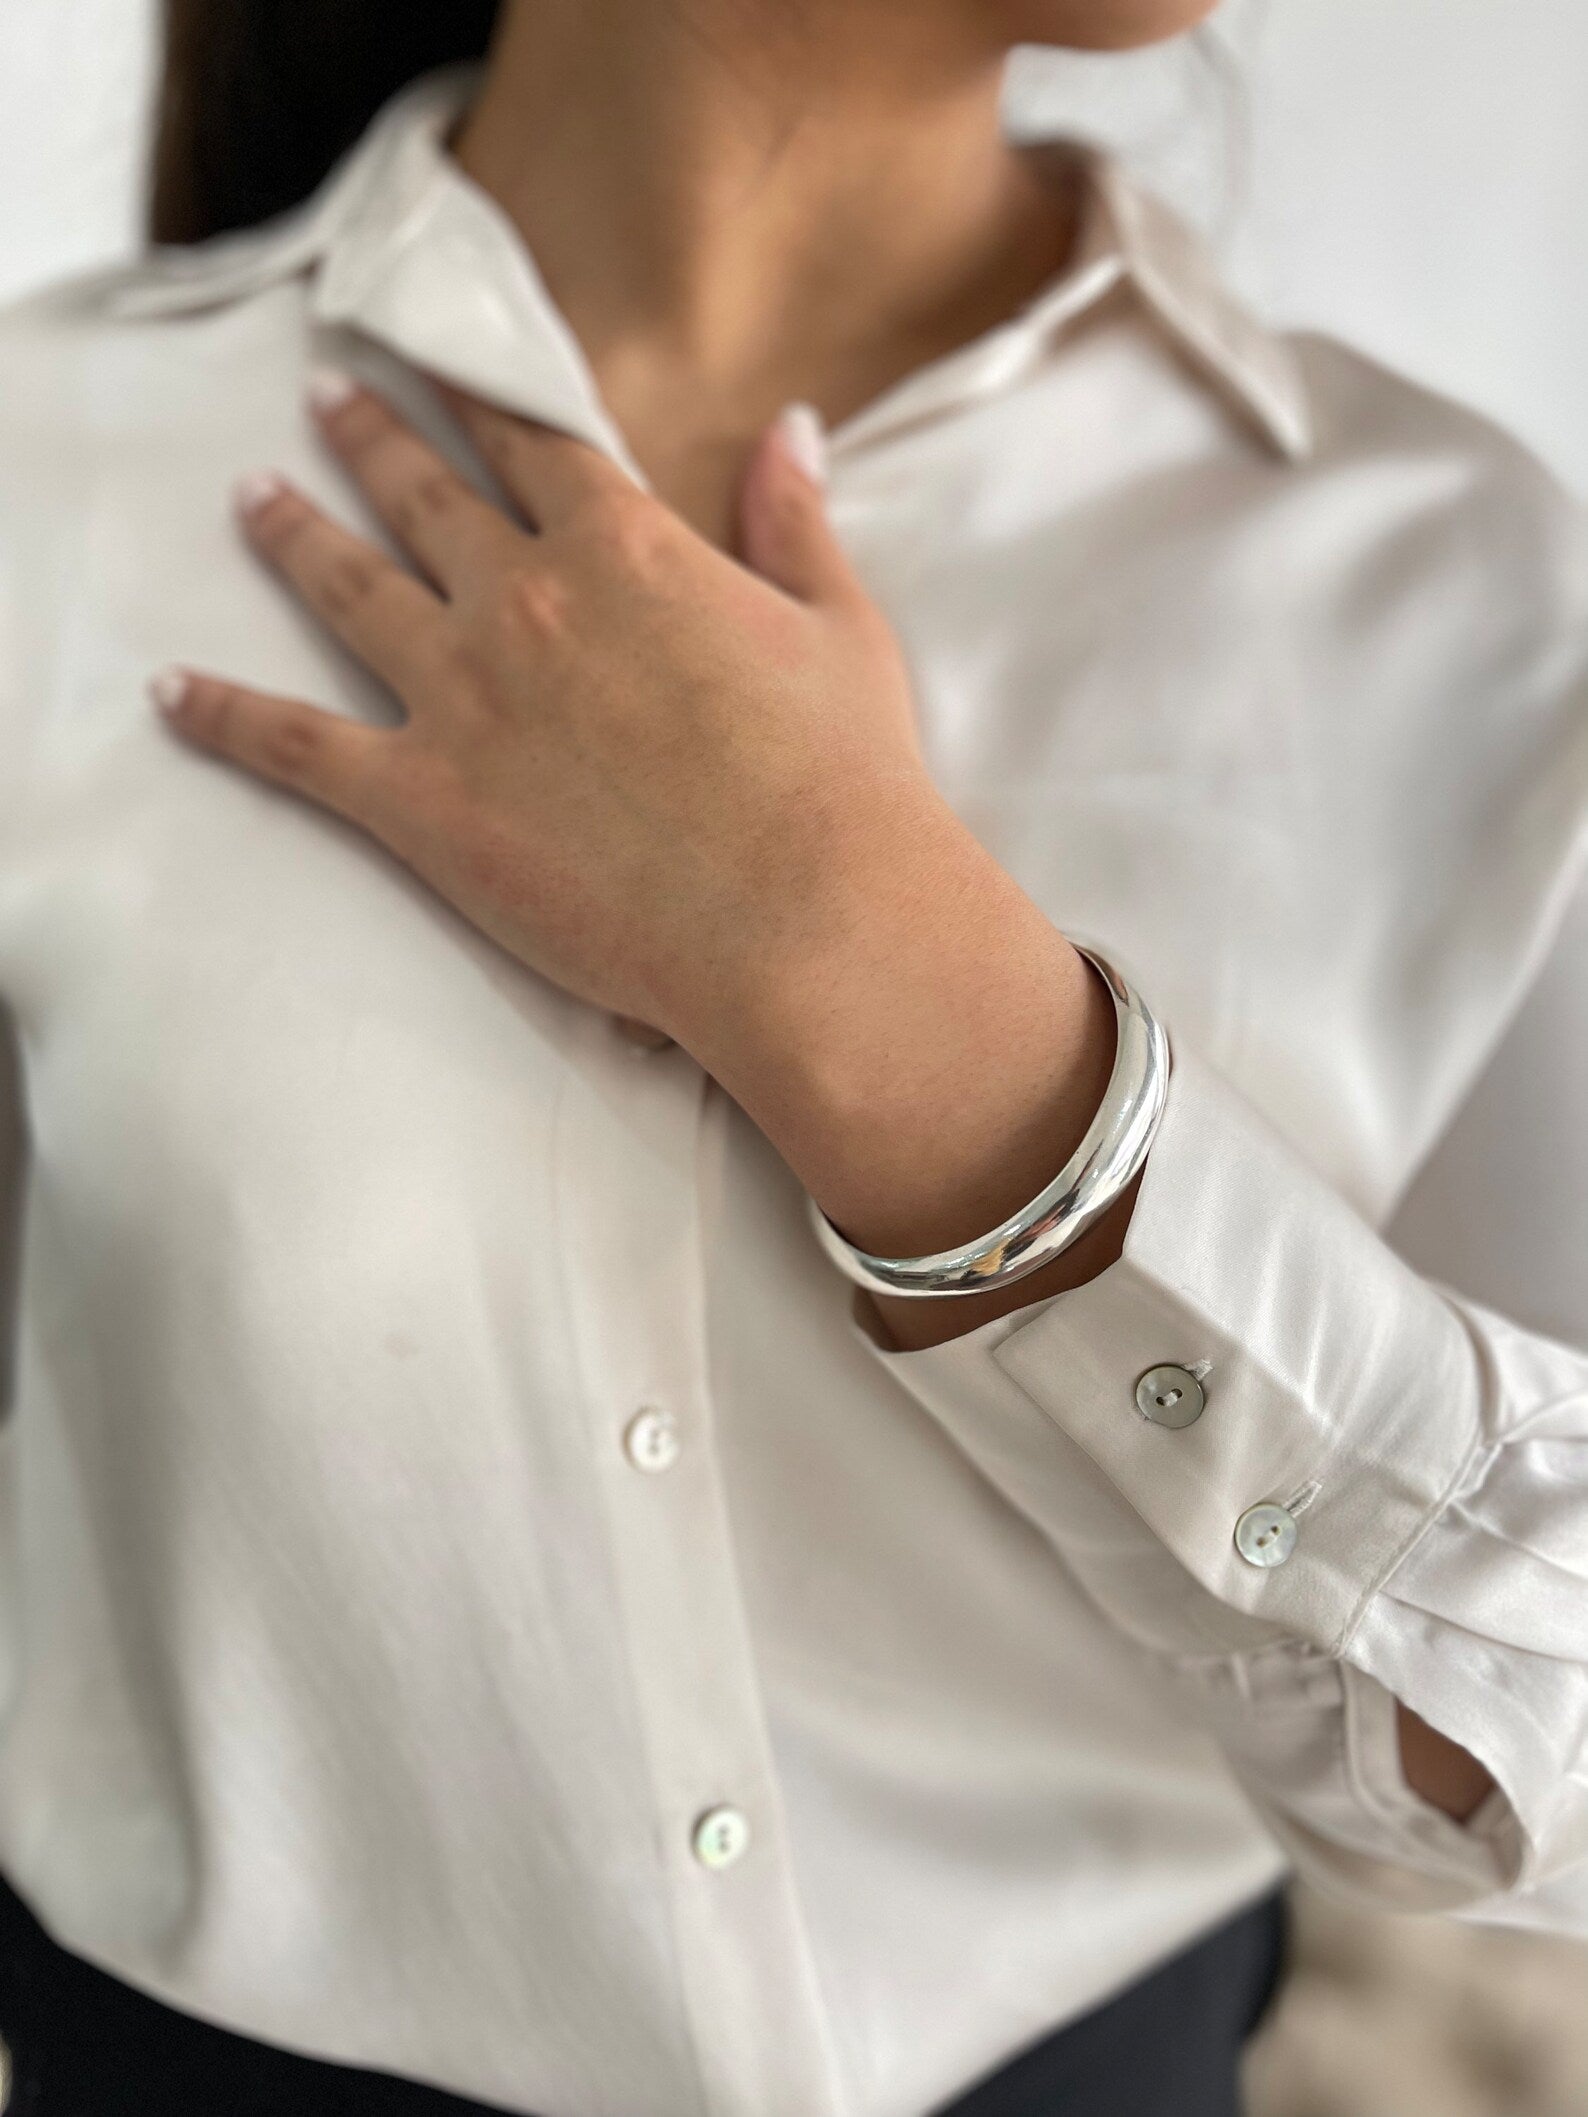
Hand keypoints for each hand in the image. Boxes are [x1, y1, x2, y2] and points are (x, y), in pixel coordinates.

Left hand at [152, 374, 933, 1061]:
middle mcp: (525, 597)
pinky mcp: (422, 798)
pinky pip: (294, 744)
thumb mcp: (838, 627)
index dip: (476, 396)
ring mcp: (461, 694)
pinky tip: (173, 692)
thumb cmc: (841, 781)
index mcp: (625, 546)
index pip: (530, 441)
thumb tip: (794, 428)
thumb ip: (796, 522)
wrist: (806, 916)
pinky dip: (224, 716)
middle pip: (422, 496)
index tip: (435, 358)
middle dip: (370, 438)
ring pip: (347, 588)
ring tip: (252, 499)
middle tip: (328, 400)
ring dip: (293, 535)